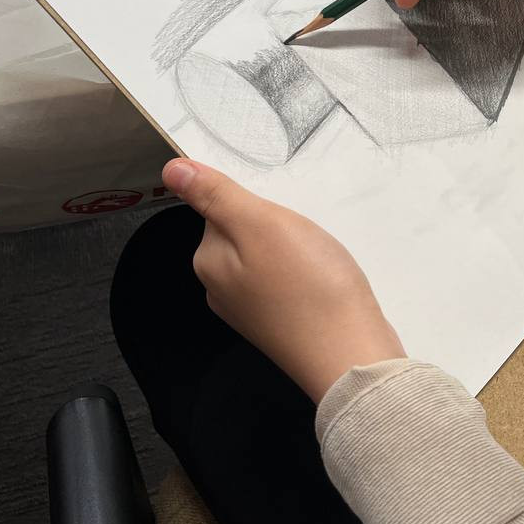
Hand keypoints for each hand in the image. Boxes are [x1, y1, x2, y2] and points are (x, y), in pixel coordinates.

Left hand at [162, 158, 404, 402]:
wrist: (351, 354)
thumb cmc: (310, 290)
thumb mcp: (260, 224)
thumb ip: (216, 195)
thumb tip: (173, 170)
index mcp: (210, 262)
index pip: (219, 208)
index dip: (254, 201)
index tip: (279, 211)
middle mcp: (223, 288)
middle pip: (244, 232)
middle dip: (275, 223)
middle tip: (303, 234)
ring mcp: (252, 307)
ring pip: (269, 254)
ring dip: (294, 245)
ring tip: (317, 255)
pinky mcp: (281, 318)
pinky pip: (287, 278)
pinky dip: (306, 270)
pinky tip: (323, 276)